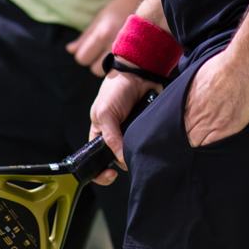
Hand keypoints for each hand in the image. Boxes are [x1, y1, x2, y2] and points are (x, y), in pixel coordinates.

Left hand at [67, 0, 145, 74]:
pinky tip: (124, 55)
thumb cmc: (120, 7)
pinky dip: (120, 66)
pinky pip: (122, 71)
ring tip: (113, 52)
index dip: (84, 54)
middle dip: (96, 62)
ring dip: (108, 66)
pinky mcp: (138, 57)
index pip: (82, 58)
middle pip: (95, 69)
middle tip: (102, 50)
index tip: (90, 48)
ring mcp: (128, 53)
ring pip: (108, 73)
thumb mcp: (100, 17)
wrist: (147, 3)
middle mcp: (114, 46)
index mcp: (102, 34)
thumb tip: (70, 50)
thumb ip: (85, 36)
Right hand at [89, 70, 151, 184]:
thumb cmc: (116, 90)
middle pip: (118, 159)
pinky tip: (151, 139)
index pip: (97, 159)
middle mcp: (115, 135)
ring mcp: (132, 132)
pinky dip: (150, 142)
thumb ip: (111, 137)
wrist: (139, 72)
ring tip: (141, 142)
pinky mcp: (146, 128)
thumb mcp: (106, 113)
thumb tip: (121, 159)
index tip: (110, 175)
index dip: (101, 171)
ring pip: (134, 152)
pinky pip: (148, 142)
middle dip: (123, 161)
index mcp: (100, 133)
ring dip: (138, 151)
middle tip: (130, 161)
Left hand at [184, 49, 248, 147]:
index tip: (182, 132)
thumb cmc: (223, 66)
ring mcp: (212, 122)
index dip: (178, 130)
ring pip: (196, 142)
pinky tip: (211, 148)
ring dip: (196, 145)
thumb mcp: (197, 76)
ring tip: (200, 147)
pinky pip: (212, 145)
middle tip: (189, 143)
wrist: (243, 65)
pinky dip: (210, 148)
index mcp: (187, 102)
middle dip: (186, 139)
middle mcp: (196, 114)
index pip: (175, 124)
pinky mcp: (227, 128)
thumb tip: (186, 99)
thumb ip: (190, 92)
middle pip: (184, 136)